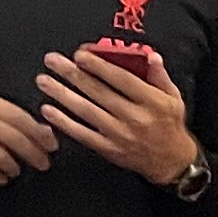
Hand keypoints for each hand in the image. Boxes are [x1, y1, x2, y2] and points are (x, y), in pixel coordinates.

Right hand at [0, 85, 56, 186]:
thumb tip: (40, 129)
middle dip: (32, 152)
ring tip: (18, 171)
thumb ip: (0, 112)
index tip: (52, 144)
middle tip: (44, 163)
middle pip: (10, 135)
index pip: (16, 115)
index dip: (38, 132)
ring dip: (12, 165)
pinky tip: (1, 179)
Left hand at [36, 46, 195, 186]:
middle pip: (98, 92)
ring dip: (62, 94)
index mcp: (152, 102)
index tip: (80, 55)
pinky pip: (82, 133)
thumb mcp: (173, 97)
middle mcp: (135, 117)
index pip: (122, 79)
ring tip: (44, 81)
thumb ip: (159, 76)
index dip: (99, 66)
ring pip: (86, 111)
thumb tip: (150, 56)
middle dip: (72, 74)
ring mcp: (119, 134)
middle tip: (52, 60)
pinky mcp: (108, 148)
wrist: (171, 161)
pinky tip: (48, 110)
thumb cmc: (170, 125)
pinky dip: (63, 122)